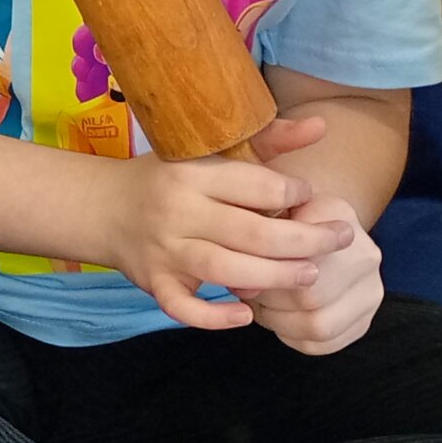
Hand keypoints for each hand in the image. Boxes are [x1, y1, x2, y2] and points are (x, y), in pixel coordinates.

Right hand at [98, 139, 354, 330]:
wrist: (103, 207)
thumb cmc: (168, 178)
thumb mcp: (209, 151)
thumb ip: (267, 140)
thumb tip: (322, 125)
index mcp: (190, 173)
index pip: (256, 185)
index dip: (295, 193)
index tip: (311, 197)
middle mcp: (175, 211)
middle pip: (252, 233)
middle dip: (306, 240)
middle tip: (339, 240)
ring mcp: (163, 250)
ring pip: (225, 270)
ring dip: (275, 276)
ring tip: (310, 274)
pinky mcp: (154, 282)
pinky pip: (183, 307)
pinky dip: (214, 317)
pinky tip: (245, 314)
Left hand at [239, 192, 383, 355]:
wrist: (311, 227)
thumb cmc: (278, 219)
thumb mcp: (265, 207)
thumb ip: (256, 231)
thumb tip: (247, 282)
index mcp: (341, 217)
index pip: (302, 255)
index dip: (264, 269)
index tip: (244, 267)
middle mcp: (366, 255)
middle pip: (310, 296)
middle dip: (269, 298)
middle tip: (248, 291)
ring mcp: (370, 292)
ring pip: (318, 326)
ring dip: (278, 321)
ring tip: (262, 304)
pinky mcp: (362, 322)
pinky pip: (322, 343)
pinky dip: (291, 336)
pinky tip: (279, 318)